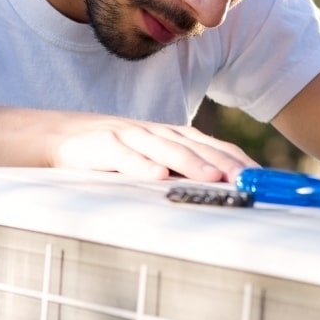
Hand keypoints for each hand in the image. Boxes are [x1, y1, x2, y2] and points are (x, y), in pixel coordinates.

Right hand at [50, 113, 255, 182]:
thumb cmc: (111, 150)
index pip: (210, 144)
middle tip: (247, 180)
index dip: (235, 158)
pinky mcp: (103, 146)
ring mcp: (129, 136)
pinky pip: (124, 157)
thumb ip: (177, 167)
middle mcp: (154, 132)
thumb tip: (217, 187)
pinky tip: (156, 175)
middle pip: (194, 145)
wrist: (60, 135)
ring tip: (214, 178)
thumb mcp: (148, 156)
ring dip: (192, 163)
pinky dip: (141, 165)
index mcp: (169, 135)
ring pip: (166, 149)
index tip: (259, 176)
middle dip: (223, 162)